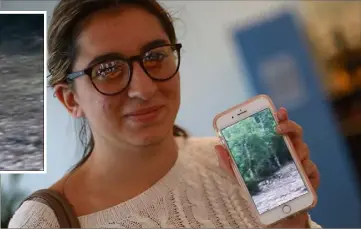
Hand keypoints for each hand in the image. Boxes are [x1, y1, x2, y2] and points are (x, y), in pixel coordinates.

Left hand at [215, 107, 319, 227]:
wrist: (276, 213)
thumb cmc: (260, 189)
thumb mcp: (241, 176)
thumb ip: (229, 163)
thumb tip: (218, 146)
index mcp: (275, 147)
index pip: (280, 127)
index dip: (282, 117)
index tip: (279, 111)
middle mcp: (290, 151)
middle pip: (296, 133)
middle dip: (290, 127)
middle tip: (278, 129)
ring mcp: (302, 164)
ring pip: (304, 150)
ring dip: (297, 150)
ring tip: (290, 155)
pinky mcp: (311, 178)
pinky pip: (312, 169)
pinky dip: (306, 169)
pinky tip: (301, 171)